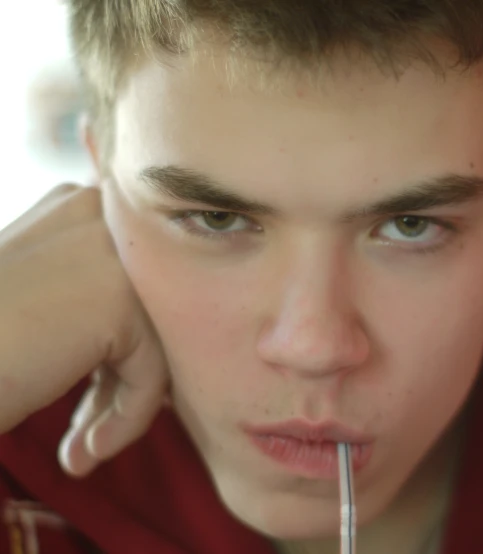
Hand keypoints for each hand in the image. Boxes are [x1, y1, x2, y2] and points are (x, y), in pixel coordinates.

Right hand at [0, 184, 167, 476]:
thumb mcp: (40, 302)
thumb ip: (90, 304)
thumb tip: (141, 349)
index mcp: (77, 209)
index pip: (131, 284)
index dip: (118, 347)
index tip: (94, 395)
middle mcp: (99, 215)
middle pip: (147, 311)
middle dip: (122, 379)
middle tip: (90, 433)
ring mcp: (111, 253)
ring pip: (154, 341)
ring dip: (122, 405)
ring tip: (84, 448)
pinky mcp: (118, 299)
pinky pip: (150, 371)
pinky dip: (128, 417)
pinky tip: (87, 451)